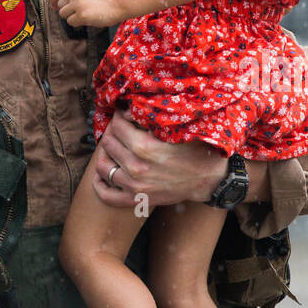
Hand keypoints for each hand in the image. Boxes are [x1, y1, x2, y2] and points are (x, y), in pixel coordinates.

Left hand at [50, 0, 122, 28]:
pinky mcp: (81, 15)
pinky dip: (77, 23)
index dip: (54, 0)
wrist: (119, 2)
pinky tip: (87, 19)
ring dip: (72, 17)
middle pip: (59, 5)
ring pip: (63, 14)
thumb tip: (58, 4)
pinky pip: (71, 22)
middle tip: (79, 12)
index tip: (53, 6)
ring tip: (85, 15)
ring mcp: (77, 4)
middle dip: (67, 10)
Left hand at [90, 110, 228, 207]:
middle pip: (108, 144)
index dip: (119, 116)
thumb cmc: (196, 149)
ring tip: (112, 146)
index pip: (118, 126)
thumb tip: (130, 108)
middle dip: (111, 131)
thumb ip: (153, 117)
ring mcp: (135, 187)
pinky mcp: (138, 200)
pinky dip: (100, 185)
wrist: (208, 179)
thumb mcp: (178, 128)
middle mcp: (136, 168)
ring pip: (103, 167)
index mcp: (145, 148)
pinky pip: (108, 196)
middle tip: (118, 127)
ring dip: (104, 154)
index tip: (123, 113)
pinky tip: (101, 174)